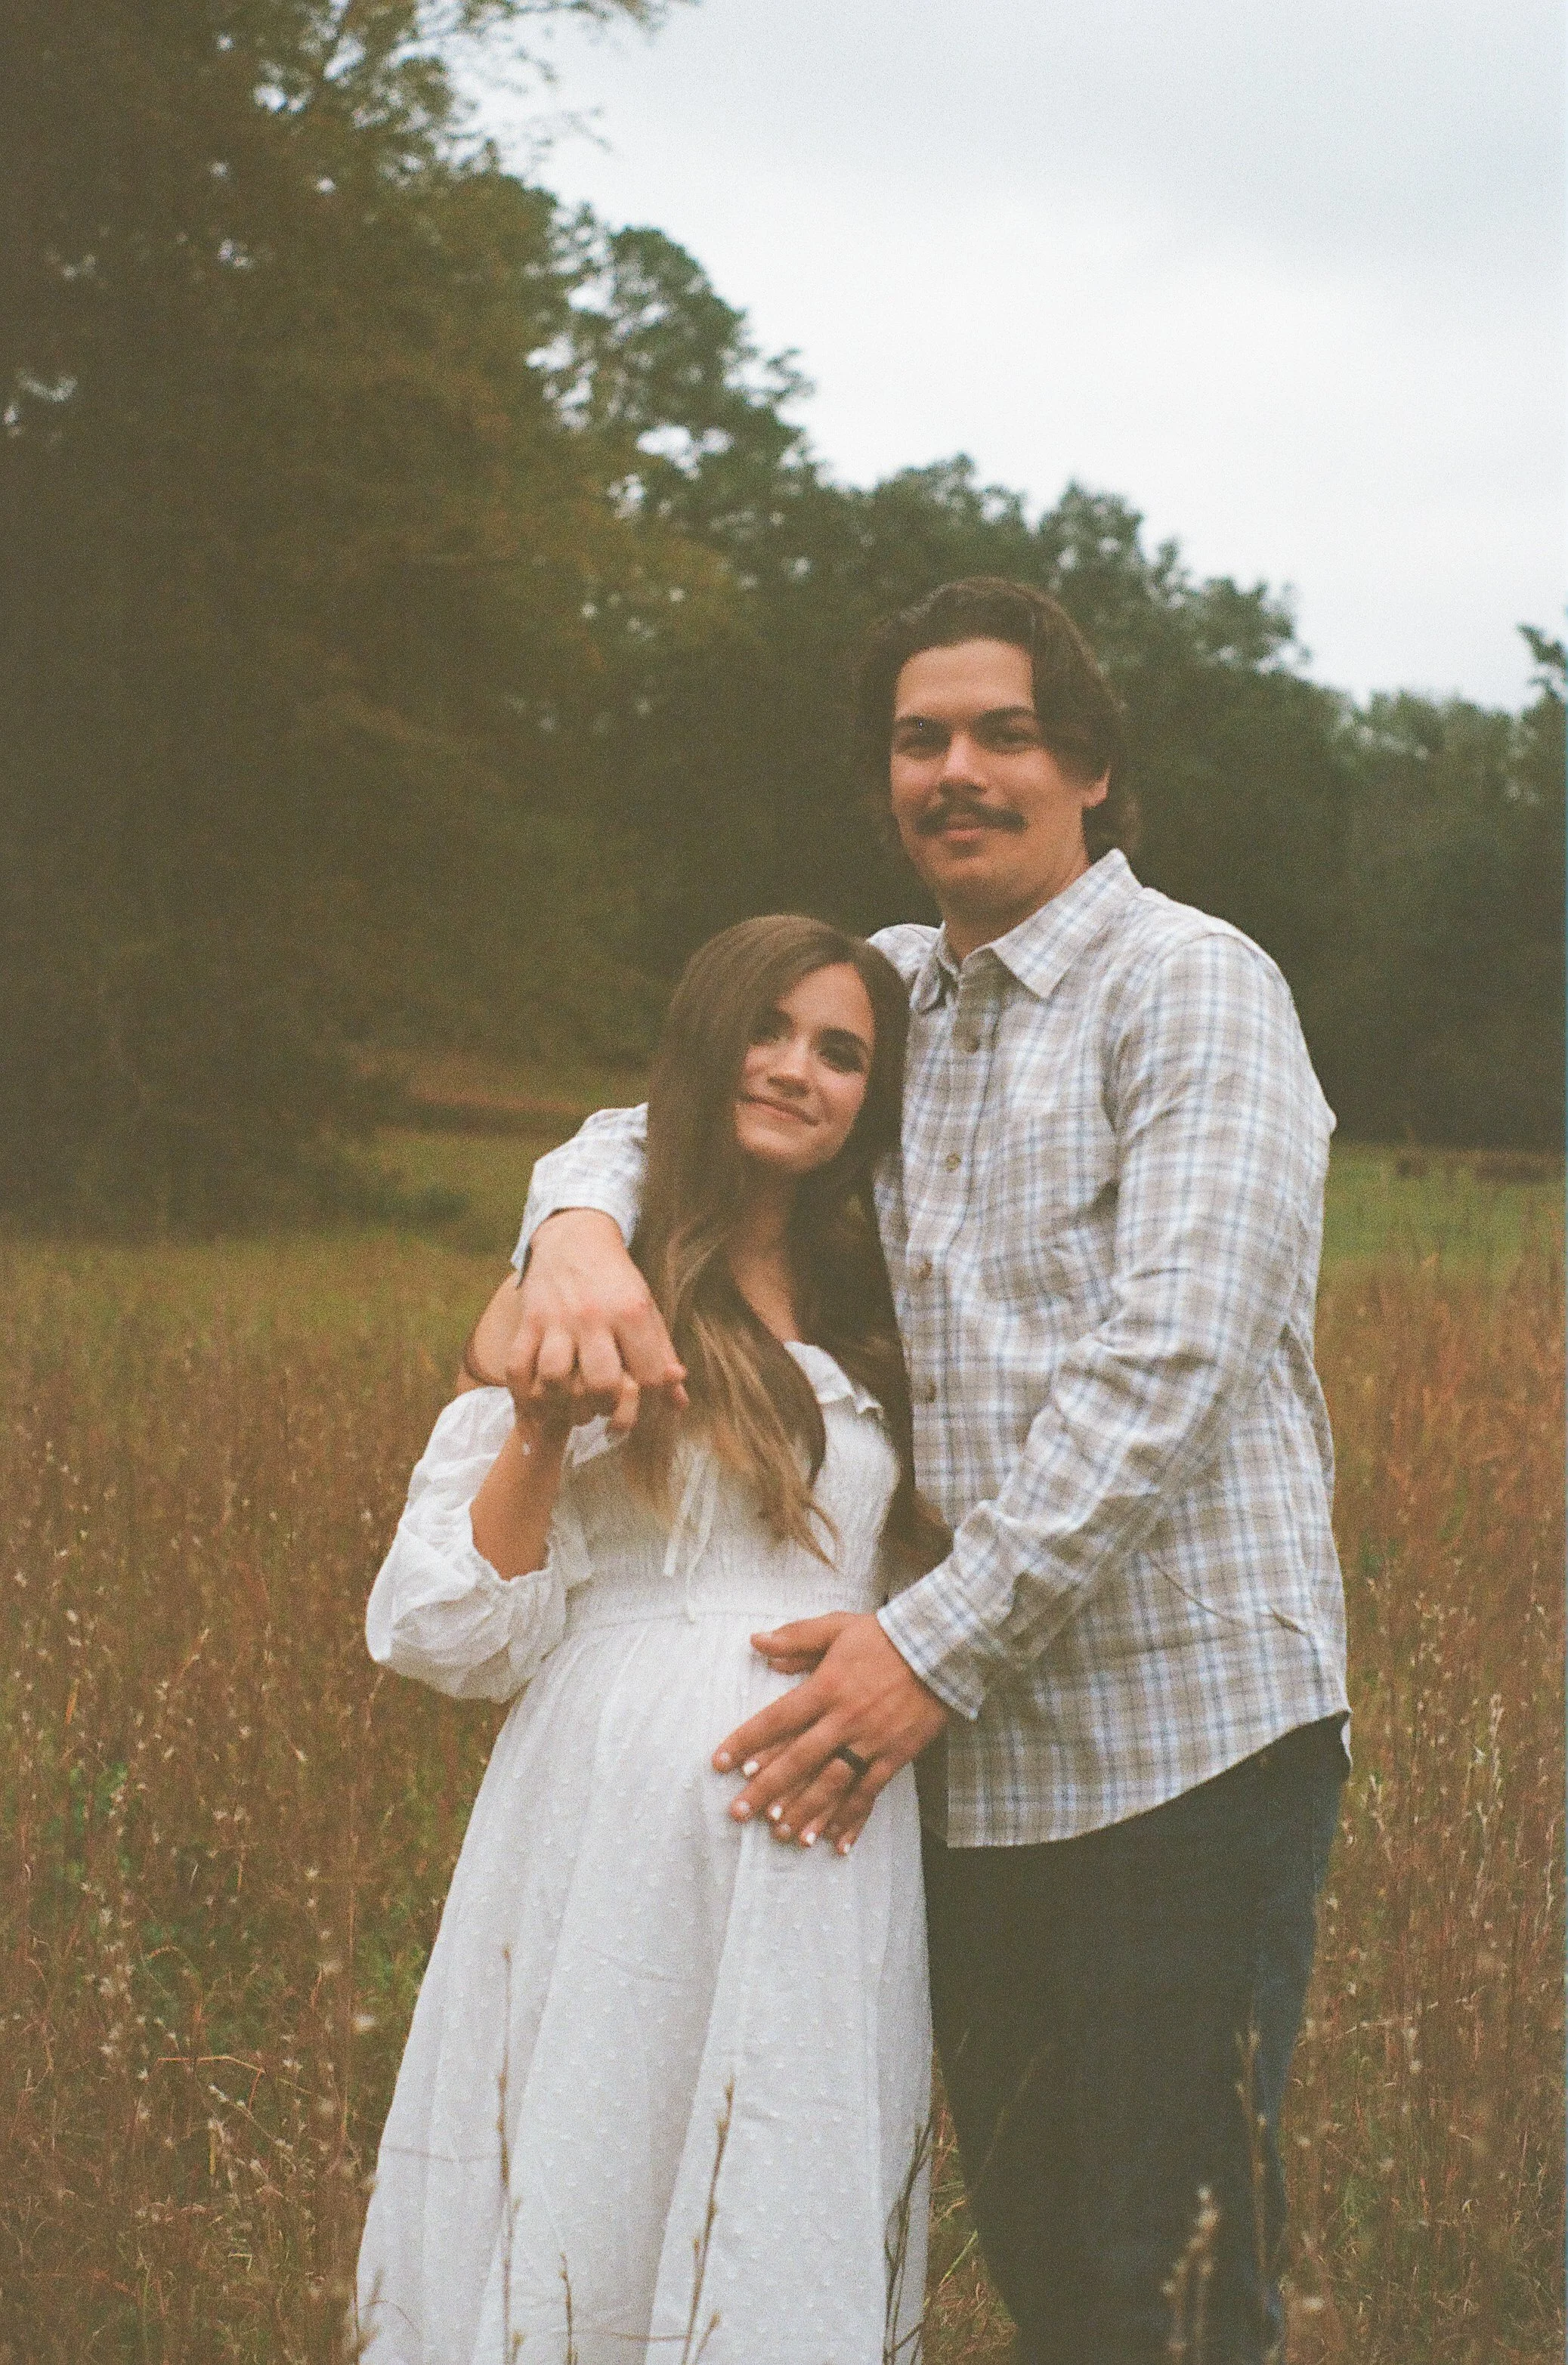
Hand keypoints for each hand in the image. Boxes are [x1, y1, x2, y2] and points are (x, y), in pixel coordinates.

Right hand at [510, 1210, 687, 1433]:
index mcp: (632, 1312)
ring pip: (555, 1379)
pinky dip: (524, 1391)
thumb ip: (661, 1356)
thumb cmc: (617, 1282)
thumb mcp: (647, 1310)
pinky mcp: (528, 1321)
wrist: (575, 1237)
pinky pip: (518, 1367)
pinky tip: (539, 1397)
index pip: (647, 1376)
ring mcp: (556, 1320)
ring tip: (573, 1404)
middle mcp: (594, 1317)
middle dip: (606, 1407)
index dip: (649, 1399)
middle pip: (600, 1384)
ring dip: (564, 1404)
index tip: (640, 1398)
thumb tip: (679, 1402)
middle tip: (604, 1405)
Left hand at [712, 1612, 949, 1854]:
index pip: (776, 1719)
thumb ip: (796, 1638)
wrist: (941, 1648)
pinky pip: (869, 1793)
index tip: (720, 1764)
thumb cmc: (884, 1637)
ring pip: (831, 1784)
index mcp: (825, 1687)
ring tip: (780, 1833)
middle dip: (766, 1789)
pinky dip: (851, 1819)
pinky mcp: (894, 1757)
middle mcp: (844, 1719)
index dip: (746, 1742)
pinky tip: (835, 1842)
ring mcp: (870, 1742)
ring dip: (804, 1811)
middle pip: (798, 1760)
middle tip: (738, 1813)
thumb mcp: (837, 1626)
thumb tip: (756, 1643)